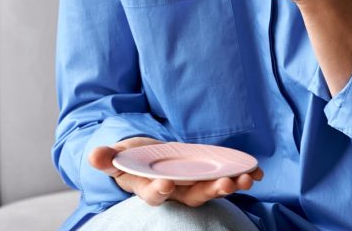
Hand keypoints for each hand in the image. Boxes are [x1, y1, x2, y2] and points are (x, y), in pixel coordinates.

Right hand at [87, 137, 263, 207]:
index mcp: (150, 187)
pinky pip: (226, 178)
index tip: (165, 185)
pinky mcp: (206, 175)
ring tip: (248, 179)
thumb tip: (93, 155)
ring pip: (213, 189)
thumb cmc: (131, 160)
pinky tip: (258, 172)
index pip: (154, 194)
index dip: (159, 191)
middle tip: (226, 184)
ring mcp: (193, 184)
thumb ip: (107, 158)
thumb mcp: (117, 157)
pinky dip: (242, 176)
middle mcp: (175, 191)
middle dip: (210, 190)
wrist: (147, 160)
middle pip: (193, 196)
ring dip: (232, 185)